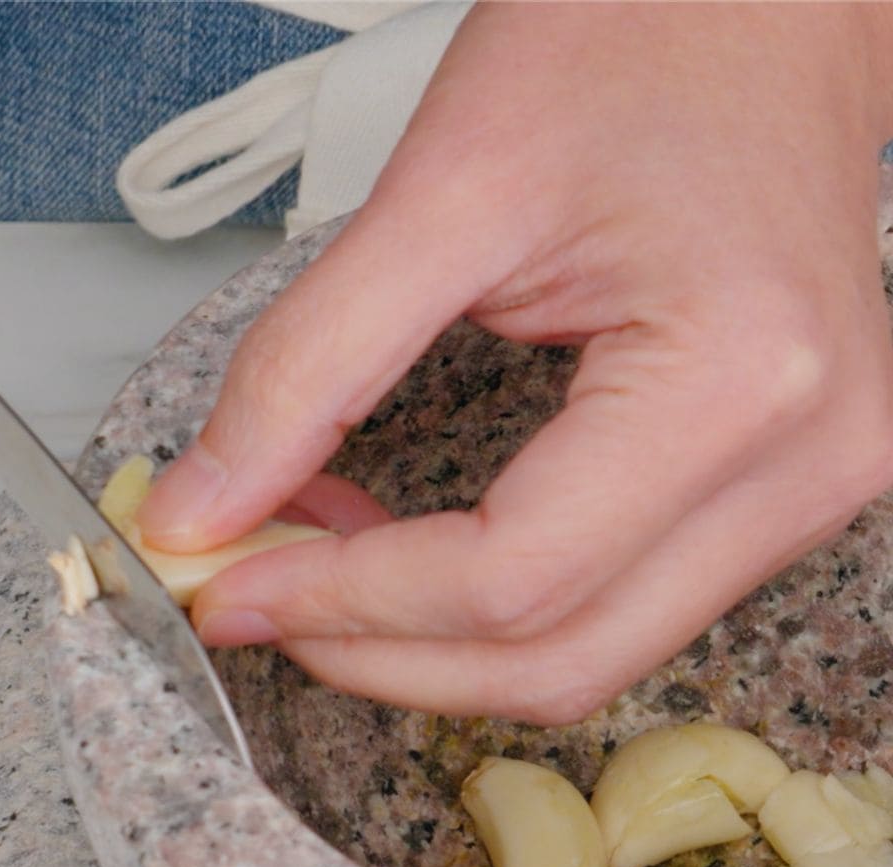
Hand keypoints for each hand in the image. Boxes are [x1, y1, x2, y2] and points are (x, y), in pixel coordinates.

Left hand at [137, 3, 892, 723]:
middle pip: (553, 662)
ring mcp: (799, 491)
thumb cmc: (640, 40)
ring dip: (426, 640)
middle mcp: (800, 466)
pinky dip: (486, 608)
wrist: (757, 5)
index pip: (507, 577)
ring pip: (582, 657)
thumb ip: (306, 367)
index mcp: (736, 383)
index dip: (342, 603)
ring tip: (317, 555)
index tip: (224, 582)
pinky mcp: (767, 491)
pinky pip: (609, 608)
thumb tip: (204, 507)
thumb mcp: (443, 193)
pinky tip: (402, 547)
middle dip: (377, 652)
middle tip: (254, 594)